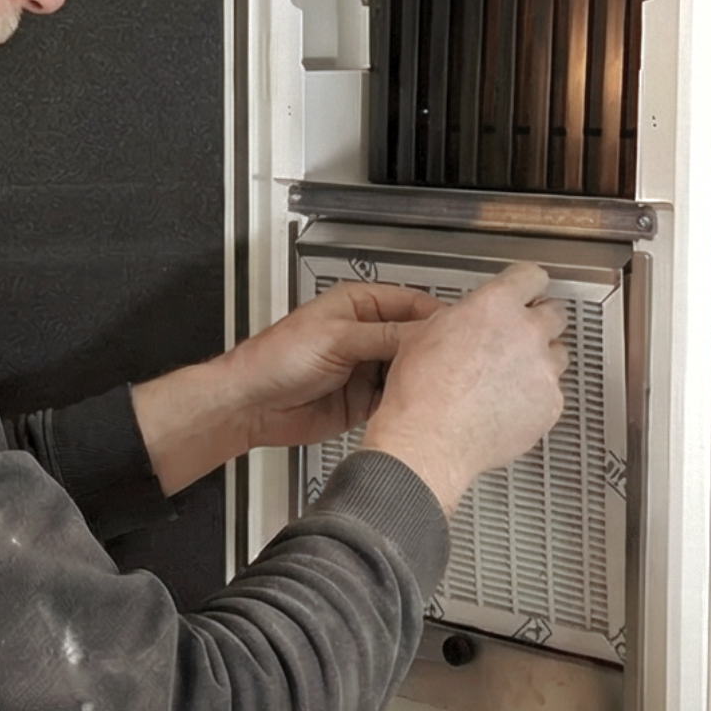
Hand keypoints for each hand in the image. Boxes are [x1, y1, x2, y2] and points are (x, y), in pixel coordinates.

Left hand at [131, 284, 437, 497]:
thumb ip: (382, 335)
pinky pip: (396, 398)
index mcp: (358, 305)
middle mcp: (367, 334)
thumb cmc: (275, 360)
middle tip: (458, 365)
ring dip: (422, 379)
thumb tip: (423, 333)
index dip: (435, 318)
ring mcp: (367, 368)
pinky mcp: (365, 401)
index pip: (410, 304)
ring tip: (445, 387)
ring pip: (409, 371)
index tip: (459, 333)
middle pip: (415, 339)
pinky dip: (408, 403)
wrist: (251, 405)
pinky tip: (421, 406)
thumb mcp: (335, 338)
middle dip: (433, 352)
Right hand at [362, 262, 569, 514]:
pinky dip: (535, 398)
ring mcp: (543, 370)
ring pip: (557, 355)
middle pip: (556, 313)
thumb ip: (461, 318)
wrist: (429, 440)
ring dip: (540, 361)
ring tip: (510, 378)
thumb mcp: (424, 333)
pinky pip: (552, 393)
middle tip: (519, 336)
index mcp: (495, 306)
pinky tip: (508, 406)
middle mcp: (526, 333)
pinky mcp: (550, 405)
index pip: (531, 277)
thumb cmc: (421, 392)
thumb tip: (469, 320)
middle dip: (539, 321)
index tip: (528, 290)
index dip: (527, 284)